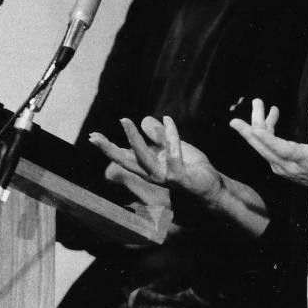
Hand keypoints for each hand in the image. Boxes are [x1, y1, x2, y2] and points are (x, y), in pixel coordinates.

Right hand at [89, 116, 224, 205]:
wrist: (214, 188)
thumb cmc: (195, 170)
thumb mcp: (175, 147)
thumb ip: (160, 136)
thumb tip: (145, 119)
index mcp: (150, 168)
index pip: (126, 157)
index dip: (109, 147)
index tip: (93, 136)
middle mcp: (153, 175)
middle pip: (126, 162)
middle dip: (109, 149)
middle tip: (93, 136)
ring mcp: (165, 179)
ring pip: (144, 160)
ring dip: (133, 139)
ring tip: (125, 121)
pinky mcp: (180, 179)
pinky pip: (173, 155)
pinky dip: (170, 137)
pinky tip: (168, 121)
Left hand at [229, 99, 307, 197]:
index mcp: (307, 160)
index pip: (283, 150)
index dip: (267, 139)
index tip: (254, 129)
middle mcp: (290, 167)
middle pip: (265, 148)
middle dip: (251, 130)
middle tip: (237, 118)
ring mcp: (283, 169)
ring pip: (263, 148)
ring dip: (259, 126)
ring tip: (260, 105)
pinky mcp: (281, 167)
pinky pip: (267, 150)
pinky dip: (266, 134)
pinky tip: (271, 119)